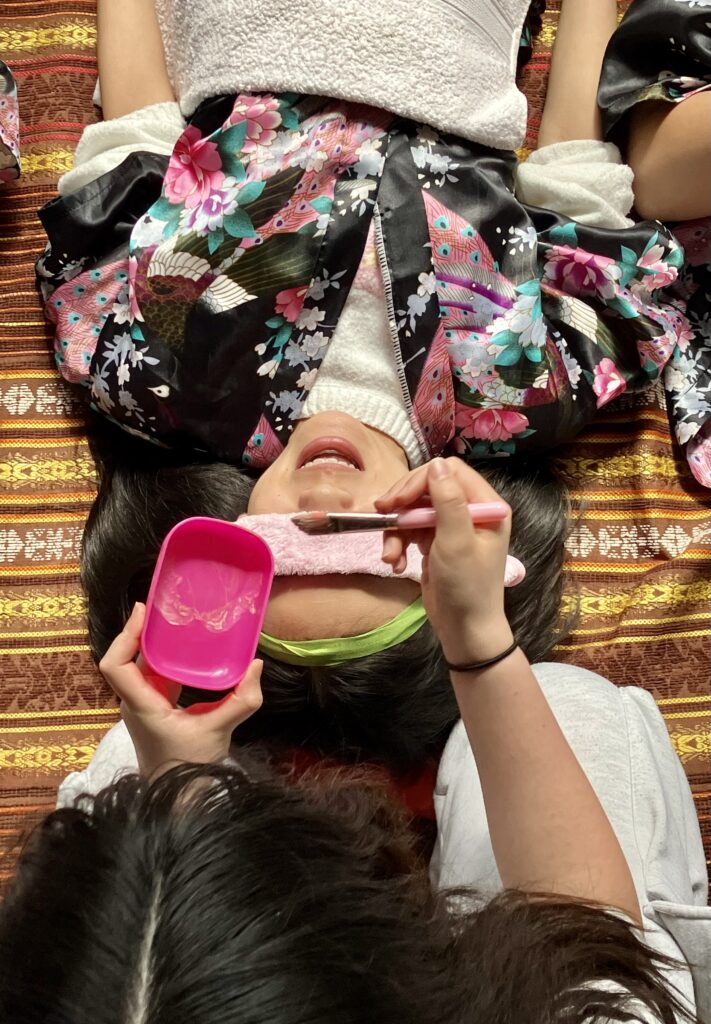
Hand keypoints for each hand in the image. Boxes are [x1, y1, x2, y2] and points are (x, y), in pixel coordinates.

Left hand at [99, 603, 263, 777]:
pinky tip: (185, 646)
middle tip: (165, 606)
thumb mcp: (220, 730)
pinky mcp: (155, 708)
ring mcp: (142, 705)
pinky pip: (154, 675)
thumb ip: (242, 699)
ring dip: (153, 642)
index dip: (124, 636)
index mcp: (142, 705)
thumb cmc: (192, 767)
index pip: (115, 665)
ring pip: (140, 664)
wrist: (180, 798)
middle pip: (127, 657)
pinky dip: (166, 657)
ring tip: (175, 619)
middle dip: (142, 630)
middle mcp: (135, 701)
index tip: (143, 612)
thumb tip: (255, 664)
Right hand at [376, 458, 513, 664]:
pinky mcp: (436, 543)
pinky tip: (396, 564)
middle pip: (427, 488)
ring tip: (389, 557)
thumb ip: (448, 502)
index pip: (448, 472)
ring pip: (414, 510)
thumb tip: (436, 464)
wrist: (464, 630)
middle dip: (403, 505)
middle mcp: (470, 511)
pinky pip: (410, 531)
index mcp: (486, 505)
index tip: (395, 502)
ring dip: (396, 531)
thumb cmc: (467, 587)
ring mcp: (452, 527)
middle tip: (382, 516)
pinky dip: (398, 545)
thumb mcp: (456, 543)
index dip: (418, 481)